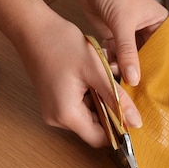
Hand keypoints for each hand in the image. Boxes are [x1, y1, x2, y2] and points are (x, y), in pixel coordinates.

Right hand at [14, 10, 141, 146]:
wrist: (33, 28)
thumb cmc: (61, 44)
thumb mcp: (97, 71)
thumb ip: (117, 99)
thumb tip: (136, 122)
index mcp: (67, 115)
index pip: (100, 139)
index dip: (119, 130)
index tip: (132, 113)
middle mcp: (57, 118)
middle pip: (94, 127)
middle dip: (111, 110)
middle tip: (118, 85)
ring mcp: (53, 110)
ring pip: (88, 115)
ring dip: (101, 99)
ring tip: (105, 75)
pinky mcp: (54, 100)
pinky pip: (79, 106)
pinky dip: (91, 94)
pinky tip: (94, 75)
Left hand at [77, 0, 168, 85]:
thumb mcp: (122, 22)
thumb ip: (128, 52)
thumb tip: (134, 80)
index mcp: (159, 25)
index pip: (161, 55)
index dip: (155, 72)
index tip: (150, 91)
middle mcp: (147, 32)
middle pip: (144, 60)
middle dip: (135, 73)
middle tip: (129, 89)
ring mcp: (129, 35)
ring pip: (127, 60)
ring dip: (119, 67)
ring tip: (112, 73)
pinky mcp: (113, 36)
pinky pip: (114, 55)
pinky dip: (109, 60)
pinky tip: (104, 64)